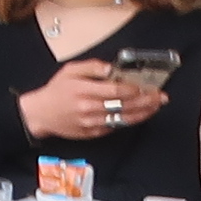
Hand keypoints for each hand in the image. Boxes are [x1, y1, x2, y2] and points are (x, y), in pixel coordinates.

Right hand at [18, 58, 162, 140]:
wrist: (40, 114)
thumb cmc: (55, 91)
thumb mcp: (70, 70)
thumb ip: (92, 67)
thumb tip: (112, 69)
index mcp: (83, 90)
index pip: (117, 91)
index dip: (135, 89)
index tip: (147, 86)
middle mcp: (89, 108)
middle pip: (125, 106)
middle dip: (146, 101)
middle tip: (160, 97)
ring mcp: (91, 123)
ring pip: (123, 119)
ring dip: (143, 113)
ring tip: (155, 107)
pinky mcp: (92, 133)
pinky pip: (115, 127)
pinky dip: (129, 121)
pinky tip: (139, 115)